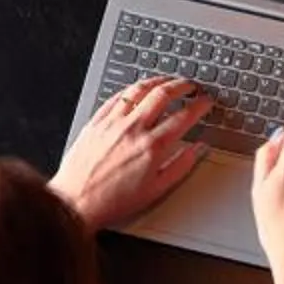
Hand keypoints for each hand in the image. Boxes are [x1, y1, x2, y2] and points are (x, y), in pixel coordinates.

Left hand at [50, 76, 212, 231]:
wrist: (76, 203)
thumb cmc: (113, 201)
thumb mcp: (156, 190)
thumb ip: (181, 166)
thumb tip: (198, 149)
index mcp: (152, 147)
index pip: (184, 116)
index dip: (200, 105)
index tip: (206, 102)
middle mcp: (133, 129)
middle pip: (164, 94)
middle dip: (183, 85)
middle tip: (192, 85)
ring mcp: (113, 122)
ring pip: (140, 89)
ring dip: (159, 80)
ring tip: (168, 80)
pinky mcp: (96, 121)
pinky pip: (117, 96)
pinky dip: (132, 89)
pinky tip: (138, 89)